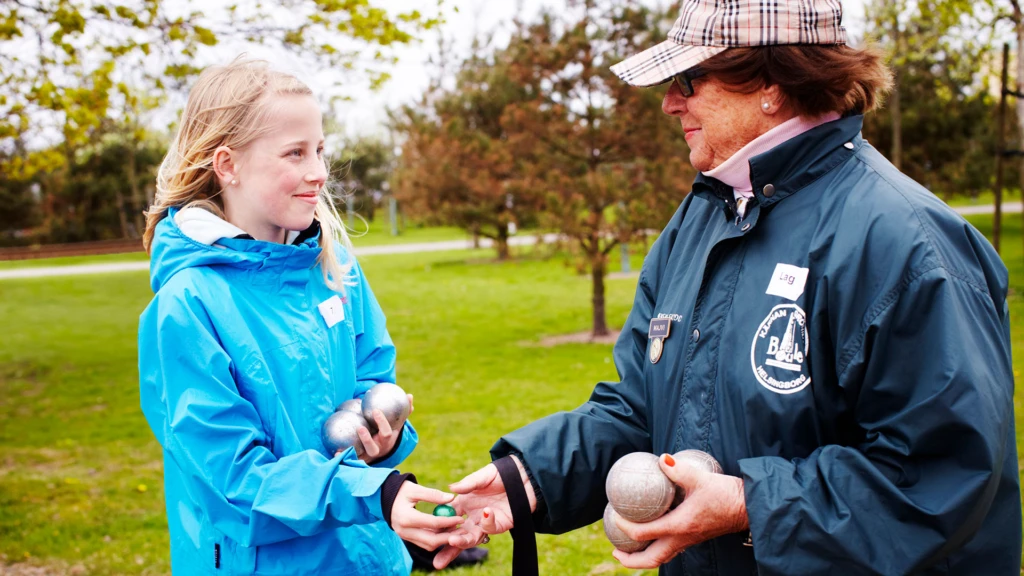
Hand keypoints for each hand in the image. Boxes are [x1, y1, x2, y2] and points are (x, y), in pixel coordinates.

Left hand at [341, 394, 413, 462]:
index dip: (382, 423)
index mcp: (387, 440)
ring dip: (353, 450)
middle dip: (367, 439)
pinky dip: (343, 456)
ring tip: (344, 445)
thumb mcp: (397, 423)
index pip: (387, 433)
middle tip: (360, 428)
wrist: (384, 450)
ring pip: (361, 455)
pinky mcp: (360, 459)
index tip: (376, 411)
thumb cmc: (389, 432)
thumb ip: (404, 411)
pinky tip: (335, 452)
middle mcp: (378, 449)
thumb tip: (410, 396)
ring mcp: (368, 455)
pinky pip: (351, 458)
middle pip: (373, 448)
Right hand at [389, 480, 463, 550]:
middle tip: (461, 529)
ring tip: (455, 530)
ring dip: (443, 540)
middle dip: (448, 536)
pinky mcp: (407, 538)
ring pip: (428, 545)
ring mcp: (405, 536)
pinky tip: (445, 531)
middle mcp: (404, 531)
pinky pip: (424, 543)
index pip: (433, 523)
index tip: (461, 517)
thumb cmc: (400, 490)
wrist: (383, 498)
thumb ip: (433, 494)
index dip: (449, 521)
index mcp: (406, 517)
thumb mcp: (415, 489)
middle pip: (431, 540)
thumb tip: (452, 498)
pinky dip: (435, 539)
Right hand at [432, 455, 536, 568]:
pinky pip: (489, 528)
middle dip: (447, 548)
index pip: (446, 518)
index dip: (438, 527)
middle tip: (436, 559)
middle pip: (456, 535)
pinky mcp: (500, 525)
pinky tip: (485, 513)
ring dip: (461, 542)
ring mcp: (485, 522)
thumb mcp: (483, 476)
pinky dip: (486, 523)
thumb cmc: (501, 473)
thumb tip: (450, 489)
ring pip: (470, 538)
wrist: (524, 476)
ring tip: (452, 541)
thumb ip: (468, 484)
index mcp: (464, 503)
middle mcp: (472, 516)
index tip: (428, 533)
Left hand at [612, 453, 747, 568]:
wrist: (748, 507)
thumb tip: (662, 459)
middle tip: (614, 550)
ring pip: (661, 558)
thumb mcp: (701, 478)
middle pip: (651, 559)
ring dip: (642, 558)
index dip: (625, 527)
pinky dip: (656, 549)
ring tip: (627, 550)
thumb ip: (679, 469)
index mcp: (680, 526)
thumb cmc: (726, 494)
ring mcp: (688, 541)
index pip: (644, 533)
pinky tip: (651, 537)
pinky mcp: (694, 538)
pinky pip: (670, 551)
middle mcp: (682, 539)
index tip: (614, 516)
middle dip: (630, 559)